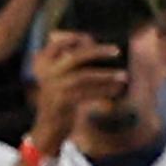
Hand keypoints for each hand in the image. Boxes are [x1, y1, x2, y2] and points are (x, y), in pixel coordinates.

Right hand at [24, 26, 117, 150]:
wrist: (48, 126)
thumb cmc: (59, 96)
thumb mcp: (61, 75)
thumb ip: (72, 58)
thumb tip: (93, 42)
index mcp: (42, 61)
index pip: (59, 42)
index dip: (76, 39)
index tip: (91, 39)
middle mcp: (46, 72)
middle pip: (74, 56)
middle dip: (97, 51)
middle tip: (117, 50)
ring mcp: (53, 87)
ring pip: (84, 76)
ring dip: (106, 75)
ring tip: (123, 76)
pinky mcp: (62, 101)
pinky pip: (87, 93)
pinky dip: (104, 90)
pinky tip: (116, 90)